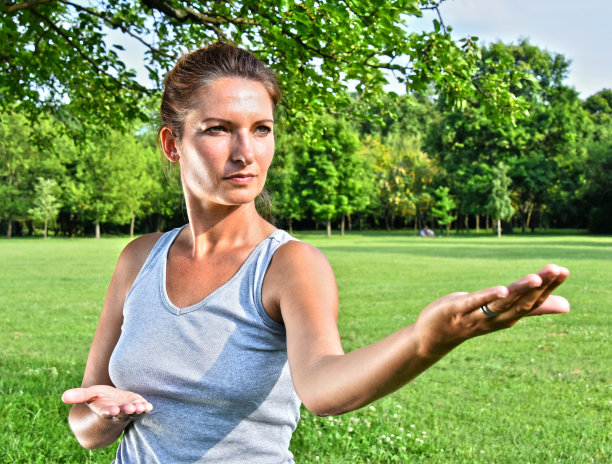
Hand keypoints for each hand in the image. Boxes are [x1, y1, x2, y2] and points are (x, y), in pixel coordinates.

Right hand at [62, 385, 152, 421]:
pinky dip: (146, 408)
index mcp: (105, 409)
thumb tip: (63, 397)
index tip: (112, 410)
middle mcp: (118, 412)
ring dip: (137, 410)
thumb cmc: (99, 399)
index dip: (109, 411)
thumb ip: (78, 396)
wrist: (112, 404)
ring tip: (141, 407)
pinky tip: (149, 407)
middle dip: (126, 411)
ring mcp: (129, 410)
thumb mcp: (89, 395)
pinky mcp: (138, 406)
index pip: (106, 412)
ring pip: (133, 413)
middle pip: (122, 413)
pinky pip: (143, 409)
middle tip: (130, 408)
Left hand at [415, 264, 569, 356]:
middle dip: (541, 286)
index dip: (549, 287)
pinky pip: (475, 304)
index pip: (533, 302)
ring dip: (519, 291)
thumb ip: (531, 308)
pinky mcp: (457, 309)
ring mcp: (476, 315)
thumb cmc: (470, 319)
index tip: (564, 271)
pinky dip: (489, 297)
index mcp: (507, 316)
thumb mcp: (502, 312)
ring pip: (502, 303)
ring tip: (536, 278)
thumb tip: (567, 306)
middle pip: (522, 302)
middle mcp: (496, 319)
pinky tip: (502, 290)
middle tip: (559, 269)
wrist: (433, 336)